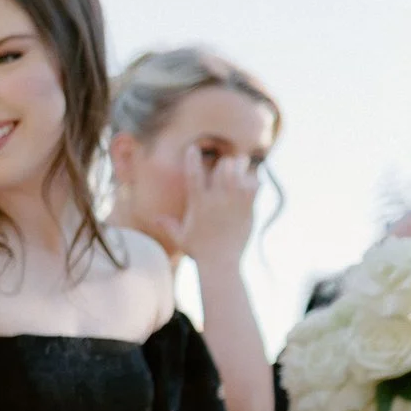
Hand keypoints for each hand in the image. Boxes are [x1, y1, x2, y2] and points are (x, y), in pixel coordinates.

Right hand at [174, 140, 260, 268]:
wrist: (221, 263)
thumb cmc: (199, 251)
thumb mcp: (181, 237)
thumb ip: (169, 225)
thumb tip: (154, 219)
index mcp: (198, 203)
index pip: (193, 174)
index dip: (192, 158)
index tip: (192, 148)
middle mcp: (216, 199)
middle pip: (224, 164)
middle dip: (226, 163)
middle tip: (227, 167)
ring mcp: (234, 201)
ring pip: (241, 169)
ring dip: (240, 168)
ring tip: (240, 173)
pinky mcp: (249, 206)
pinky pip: (256, 182)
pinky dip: (254, 181)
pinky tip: (251, 186)